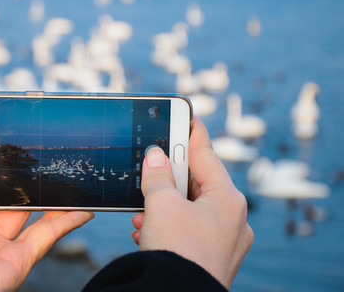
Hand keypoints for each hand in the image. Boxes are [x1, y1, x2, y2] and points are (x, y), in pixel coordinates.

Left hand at [0, 141, 93, 290]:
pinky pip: (47, 236)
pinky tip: (82, 208)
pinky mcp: (20, 261)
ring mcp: (3, 248)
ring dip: (53, 201)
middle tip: (41, 161)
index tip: (8, 152)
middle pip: (12, 203)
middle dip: (26, 184)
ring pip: (35, 218)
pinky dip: (67, 222)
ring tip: (67, 179)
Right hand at [131, 117, 253, 288]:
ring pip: (191, 209)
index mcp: (228, 199)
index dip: (192, 134)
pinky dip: (169, 226)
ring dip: (164, 206)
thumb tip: (156, 156)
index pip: (207, 155)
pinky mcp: (212, 258)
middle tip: (152, 167)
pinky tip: (148, 231)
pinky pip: (190, 231)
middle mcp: (233, 219)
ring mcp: (225, 242)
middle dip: (169, 179)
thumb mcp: (161, 204)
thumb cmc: (177, 250)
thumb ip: (157, 175)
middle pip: (198, 183)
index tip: (186, 117)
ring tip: (143, 211)